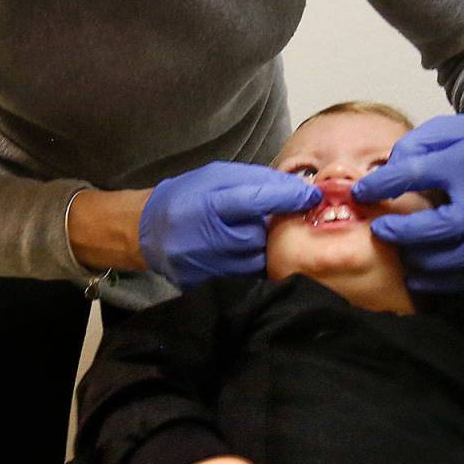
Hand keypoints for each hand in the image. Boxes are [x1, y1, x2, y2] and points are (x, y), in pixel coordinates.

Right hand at [140, 161, 319, 288]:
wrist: (150, 232)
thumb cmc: (189, 197)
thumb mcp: (218, 177)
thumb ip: (257, 181)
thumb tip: (299, 188)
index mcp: (209, 205)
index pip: (258, 200)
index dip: (289, 197)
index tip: (313, 195)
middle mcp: (208, 240)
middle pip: (263, 235)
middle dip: (274, 226)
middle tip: (274, 217)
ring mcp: (208, 268)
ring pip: (259, 260)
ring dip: (265, 248)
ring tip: (254, 235)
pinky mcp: (210, 286)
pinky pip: (248, 277)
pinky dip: (254, 264)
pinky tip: (247, 252)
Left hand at [351, 113, 463, 291]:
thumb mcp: (437, 133)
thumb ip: (406, 154)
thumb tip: (376, 184)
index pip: (418, 174)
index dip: (384, 184)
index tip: (359, 192)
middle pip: (447, 225)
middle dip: (407, 232)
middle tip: (379, 229)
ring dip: (425, 262)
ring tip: (400, 256)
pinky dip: (445, 282)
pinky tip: (417, 278)